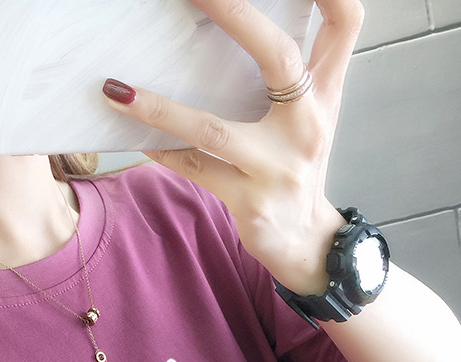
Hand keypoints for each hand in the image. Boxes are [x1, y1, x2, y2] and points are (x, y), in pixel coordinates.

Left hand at [102, 0, 365, 295]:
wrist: (306, 240)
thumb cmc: (296, 167)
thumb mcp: (307, 117)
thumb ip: (286, 75)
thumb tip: (231, 26)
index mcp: (325, 93)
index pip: (344, 23)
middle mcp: (308, 124)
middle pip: (276, 57)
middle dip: (232, 14)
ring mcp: (278, 166)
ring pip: (213, 128)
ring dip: (160, 108)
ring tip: (116, 90)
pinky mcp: (250, 200)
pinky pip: (195, 169)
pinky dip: (162, 151)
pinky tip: (134, 137)